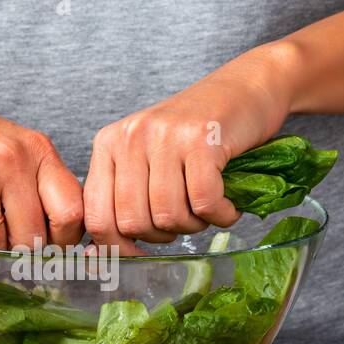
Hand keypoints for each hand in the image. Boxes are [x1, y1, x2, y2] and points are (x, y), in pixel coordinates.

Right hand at [0, 52, 82, 250]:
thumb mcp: (9, 145)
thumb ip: (35, 183)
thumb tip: (55, 242)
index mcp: (37, 149)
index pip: (72, 211)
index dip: (64, 241)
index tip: (51, 249)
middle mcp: (12, 159)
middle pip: (33, 236)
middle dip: (20, 253)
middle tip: (7, 252)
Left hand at [85, 45, 293, 248]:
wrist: (246, 88)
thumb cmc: (197, 133)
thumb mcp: (149, 156)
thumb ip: (126, 194)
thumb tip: (106, 255)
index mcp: (108, 144)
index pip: (96, 216)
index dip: (118, 247)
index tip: (140, 254)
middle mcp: (130, 137)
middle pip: (134, 222)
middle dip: (163, 236)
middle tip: (186, 220)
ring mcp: (165, 136)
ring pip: (168, 215)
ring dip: (195, 225)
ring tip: (208, 209)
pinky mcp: (201, 139)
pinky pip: (204, 203)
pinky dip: (221, 215)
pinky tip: (228, 206)